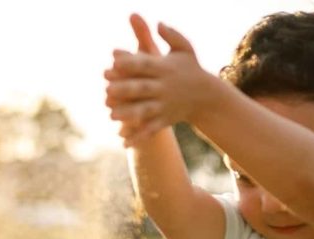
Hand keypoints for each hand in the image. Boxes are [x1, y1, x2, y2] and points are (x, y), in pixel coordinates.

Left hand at [104, 14, 209, 145]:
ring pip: (145, 110)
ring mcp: (165, 106)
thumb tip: (158, 23)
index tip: (112, 61)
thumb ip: (172, 35)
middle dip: (126, 90)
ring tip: (112, 114)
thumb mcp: (185, 49)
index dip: (130, 62)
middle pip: (143, 88)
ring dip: (129, 114)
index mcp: (165, 69)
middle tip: (107, 91)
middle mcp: (164, 88)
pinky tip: (123, 141)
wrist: (206, 97)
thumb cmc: (190, 69)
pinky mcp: (166, 120)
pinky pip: (151, 129)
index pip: (145, 65)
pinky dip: (138, 137)